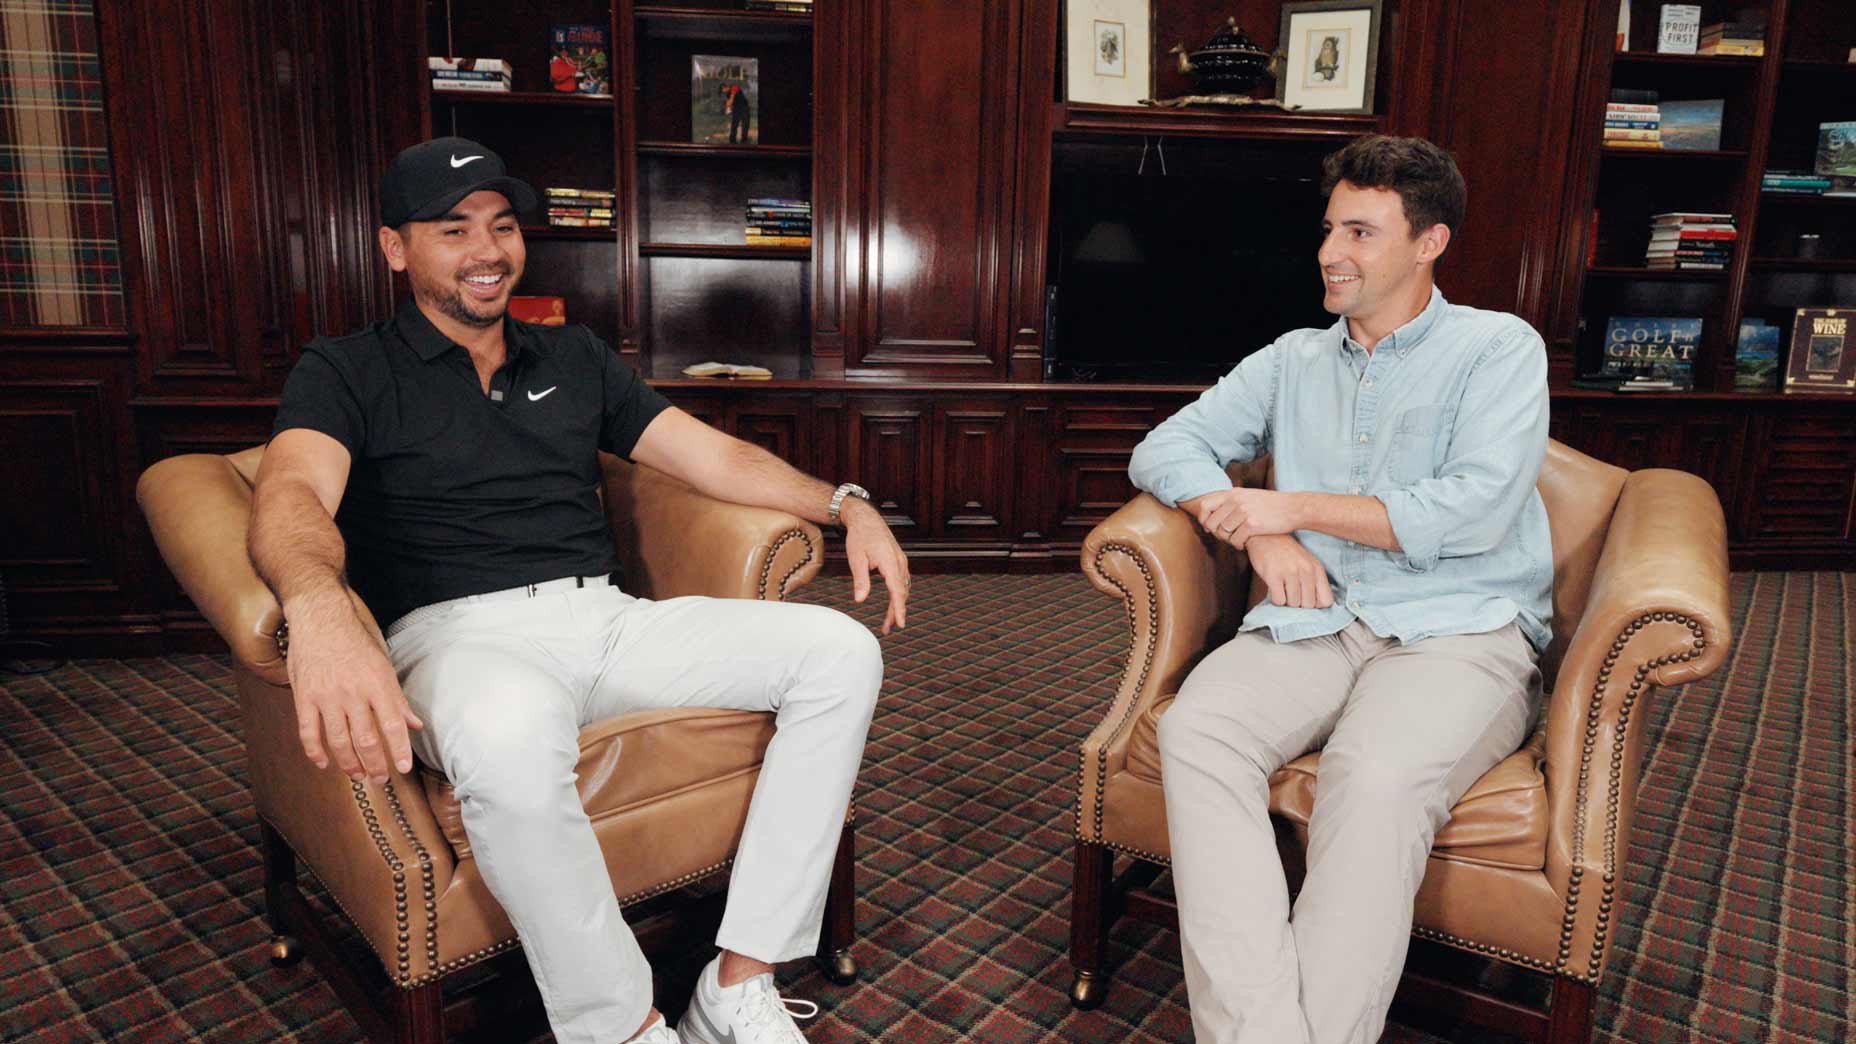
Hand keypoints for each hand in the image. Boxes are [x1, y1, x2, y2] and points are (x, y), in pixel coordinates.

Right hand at [282, 593, 423, 783]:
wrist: (320, 616)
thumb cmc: (355, 640)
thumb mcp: (383, 664)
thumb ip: (397, 698)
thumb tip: (415, 724)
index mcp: (377, 683)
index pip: (393, 723)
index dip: (400, 749)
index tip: (404, 768)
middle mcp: (353, 692)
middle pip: (366, 739)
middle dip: (375, 764)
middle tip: (381, 779)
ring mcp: (326, 696)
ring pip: (339, 741)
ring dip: (349, 764)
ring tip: (358, 776)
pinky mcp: (304, 696)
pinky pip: (308, 732)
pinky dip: (315, 752)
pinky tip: (324, 764)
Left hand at [840, 497, 909, 633]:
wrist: (865, 518)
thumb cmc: (859, 537)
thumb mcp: (856, 559)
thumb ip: (860, 580)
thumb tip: (860, 600)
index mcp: (890, 561)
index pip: (897, 590)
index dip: (898, 608)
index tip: (900, 623)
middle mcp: (899, 562)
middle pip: (901, 592)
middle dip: (896, 611)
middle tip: (887, 628)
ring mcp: (901, 560)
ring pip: (903, 587)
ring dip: (897, 604)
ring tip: (888, 621)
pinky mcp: (898, 560)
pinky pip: (902, 580)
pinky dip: (899, 593)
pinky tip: (893, 602)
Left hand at [1182, 487, 1302, 546]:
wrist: (1294, 508)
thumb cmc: (1272, 505)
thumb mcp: (1249, 496)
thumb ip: (1233, 501)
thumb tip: (1213, 513)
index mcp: (1233, 493)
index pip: (1205, 505)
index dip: (1203, 519)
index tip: (1209, 528)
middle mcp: (1236, 500)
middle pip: (1212, 522)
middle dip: (1217, 534)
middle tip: (1227, 537)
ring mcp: (1244, 512)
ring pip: (1223, 532)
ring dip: (1229, 540)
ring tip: (1238, 540)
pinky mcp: (1253, 524)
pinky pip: (1235, 540)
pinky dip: (1238, 545)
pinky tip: (1245, 544)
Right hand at [1243, 533, 1333, 608]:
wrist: (1265, 537)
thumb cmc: (1287, 554)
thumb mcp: (1307, 563)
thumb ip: (1315, 582)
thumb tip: (1316, 607)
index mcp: (1317, 568)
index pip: (1326, 601)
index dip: (1316, 605)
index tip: (1306, 599)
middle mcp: (1306, 570)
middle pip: (1308, 605)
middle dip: (1299, 603)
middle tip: (1291, 592)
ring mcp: (1289, 572)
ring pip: (1293, 604)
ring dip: (1286, 600)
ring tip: (1282, 587)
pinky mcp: (1273, 575)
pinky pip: (1279, 601)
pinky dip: (1275, 598)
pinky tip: (1274, 587)